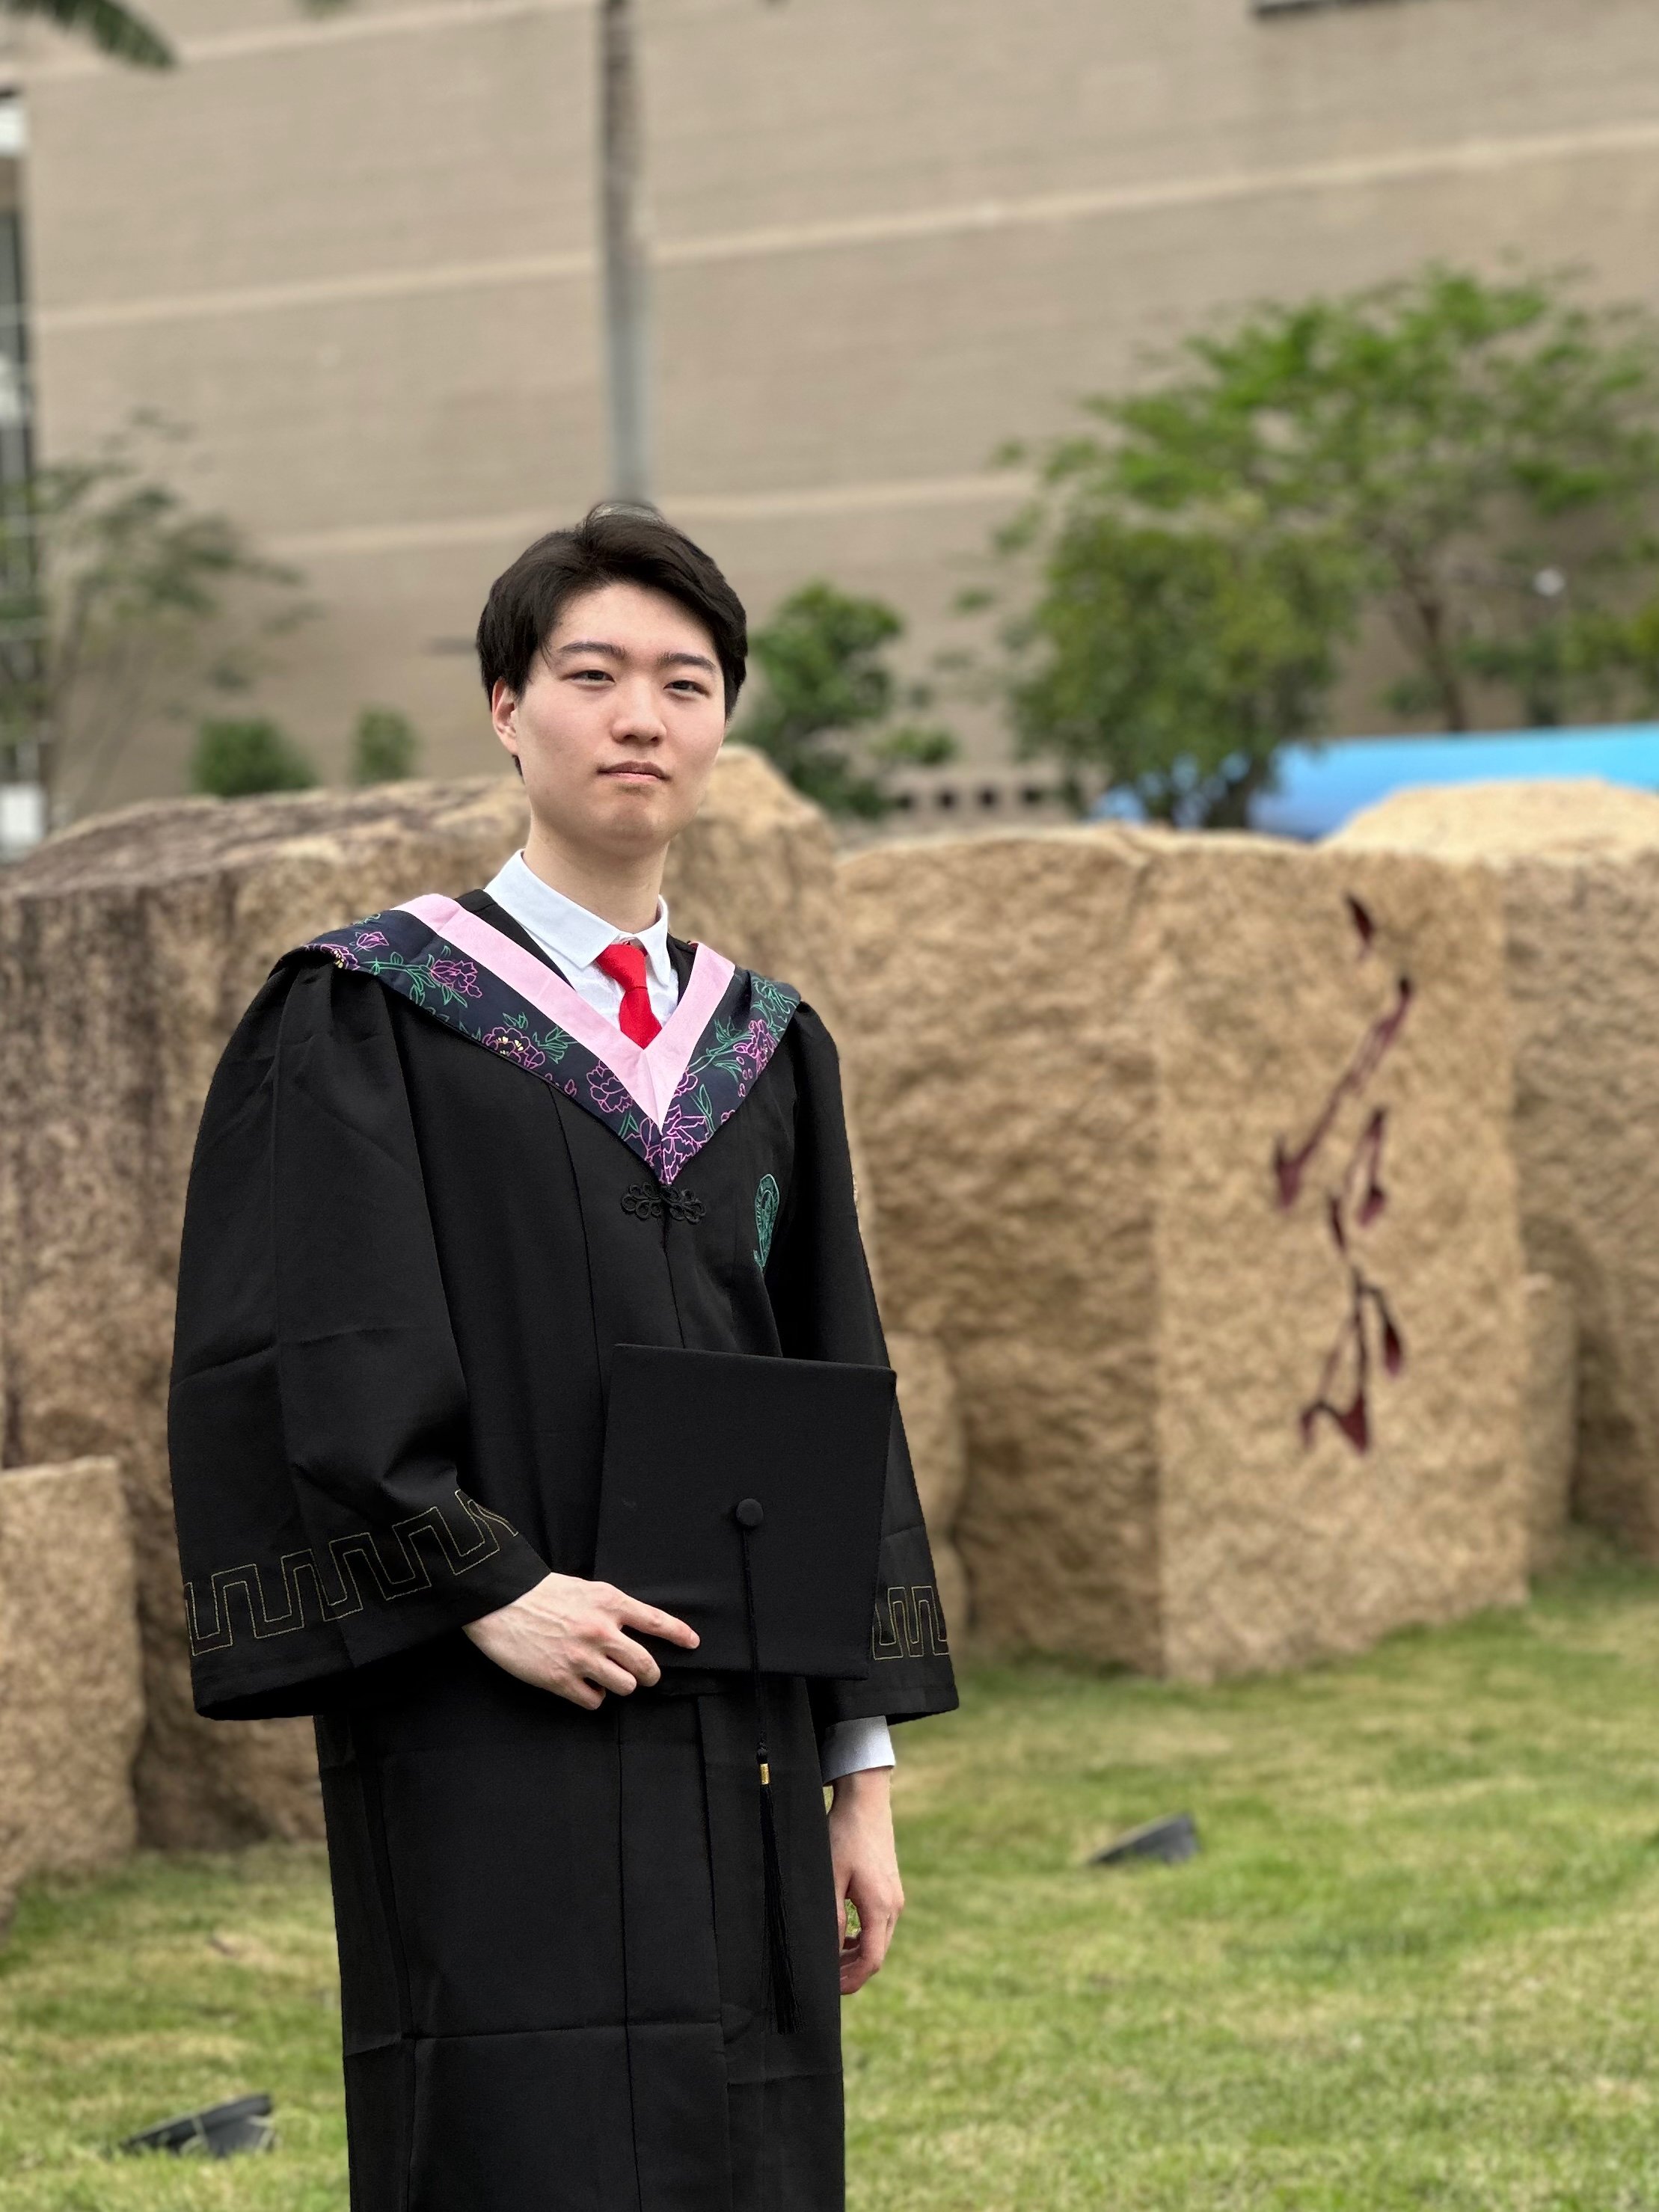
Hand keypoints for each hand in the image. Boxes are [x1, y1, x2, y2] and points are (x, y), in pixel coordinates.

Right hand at [463, 1572, 697, 1708]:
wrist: (500, 1603)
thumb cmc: (541, 1593)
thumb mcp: (585, 1589)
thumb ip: (610, 1609)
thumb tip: (631, 1631)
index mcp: (609, 1603)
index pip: (656, 1621)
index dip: (679, 1634)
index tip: (693, 1644)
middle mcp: (601, 1631)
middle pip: (646, 1664)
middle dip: (650, 1674)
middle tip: (646, 1676)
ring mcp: (582, 1658)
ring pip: (626, 1686)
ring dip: (621, 1685)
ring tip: (607, 1678)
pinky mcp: (561, 1680)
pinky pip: (595, 1701)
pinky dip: (594, 1697)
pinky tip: (583, 1686)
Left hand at [828, 1765, 903, 1995]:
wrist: (866, 1803)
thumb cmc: (844, 1837)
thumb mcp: (830, 1878)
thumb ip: (831, 1919)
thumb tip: (829, 1954)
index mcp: (880, 1907)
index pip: (872, 1961)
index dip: (852, 1981)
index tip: (830, 1989)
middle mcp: (893, 1907)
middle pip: (877, 1955)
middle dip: (852, 1972)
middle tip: (825, 1978)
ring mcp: (895, 1898)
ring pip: (879, 1941)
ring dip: (857, 1955)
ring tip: (830, 1958)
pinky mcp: (891, 1890)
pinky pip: (880, 1926)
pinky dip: (863, 1938)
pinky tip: (844, 1935)